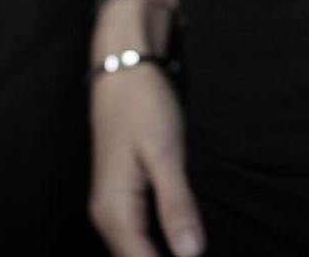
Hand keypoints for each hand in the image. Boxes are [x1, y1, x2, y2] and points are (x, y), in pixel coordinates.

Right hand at [89, 62, 204, 256]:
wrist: (123, 71)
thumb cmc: (143, 106)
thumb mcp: (166, 154)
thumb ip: (177, 205)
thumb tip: (190, 254)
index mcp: (115, 211)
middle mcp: (106, 216)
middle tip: (202, 254)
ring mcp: (110, 207)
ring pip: (134, 251)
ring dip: (161, 255)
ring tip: (193, 251)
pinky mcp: (120, 196)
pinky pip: (136, 234)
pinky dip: (156, 244)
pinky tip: (179, 240)